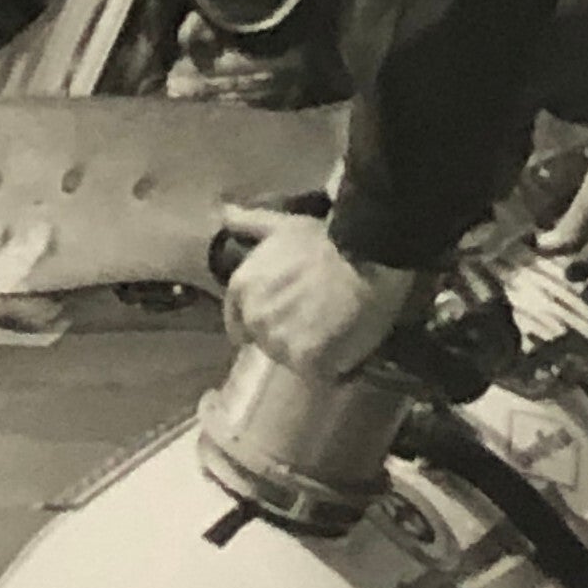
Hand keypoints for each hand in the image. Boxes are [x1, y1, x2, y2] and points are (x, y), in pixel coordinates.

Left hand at [221, 204, 420, 375]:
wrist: (365, 257)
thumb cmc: (324, 239)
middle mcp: (254, 316)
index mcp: (242, 287)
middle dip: (287, 337)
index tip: (285, 320)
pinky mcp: (306, 361)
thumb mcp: (280, 225)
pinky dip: (331, 369)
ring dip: (309, 355)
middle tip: (316, 322)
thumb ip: (248, 222)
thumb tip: (222, 212)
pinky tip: (346, 350)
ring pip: (291, 361)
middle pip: (265, 342)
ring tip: (334, 335)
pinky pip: (317, 375)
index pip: (238, 322)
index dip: (262, 323)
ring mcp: (278, 341)